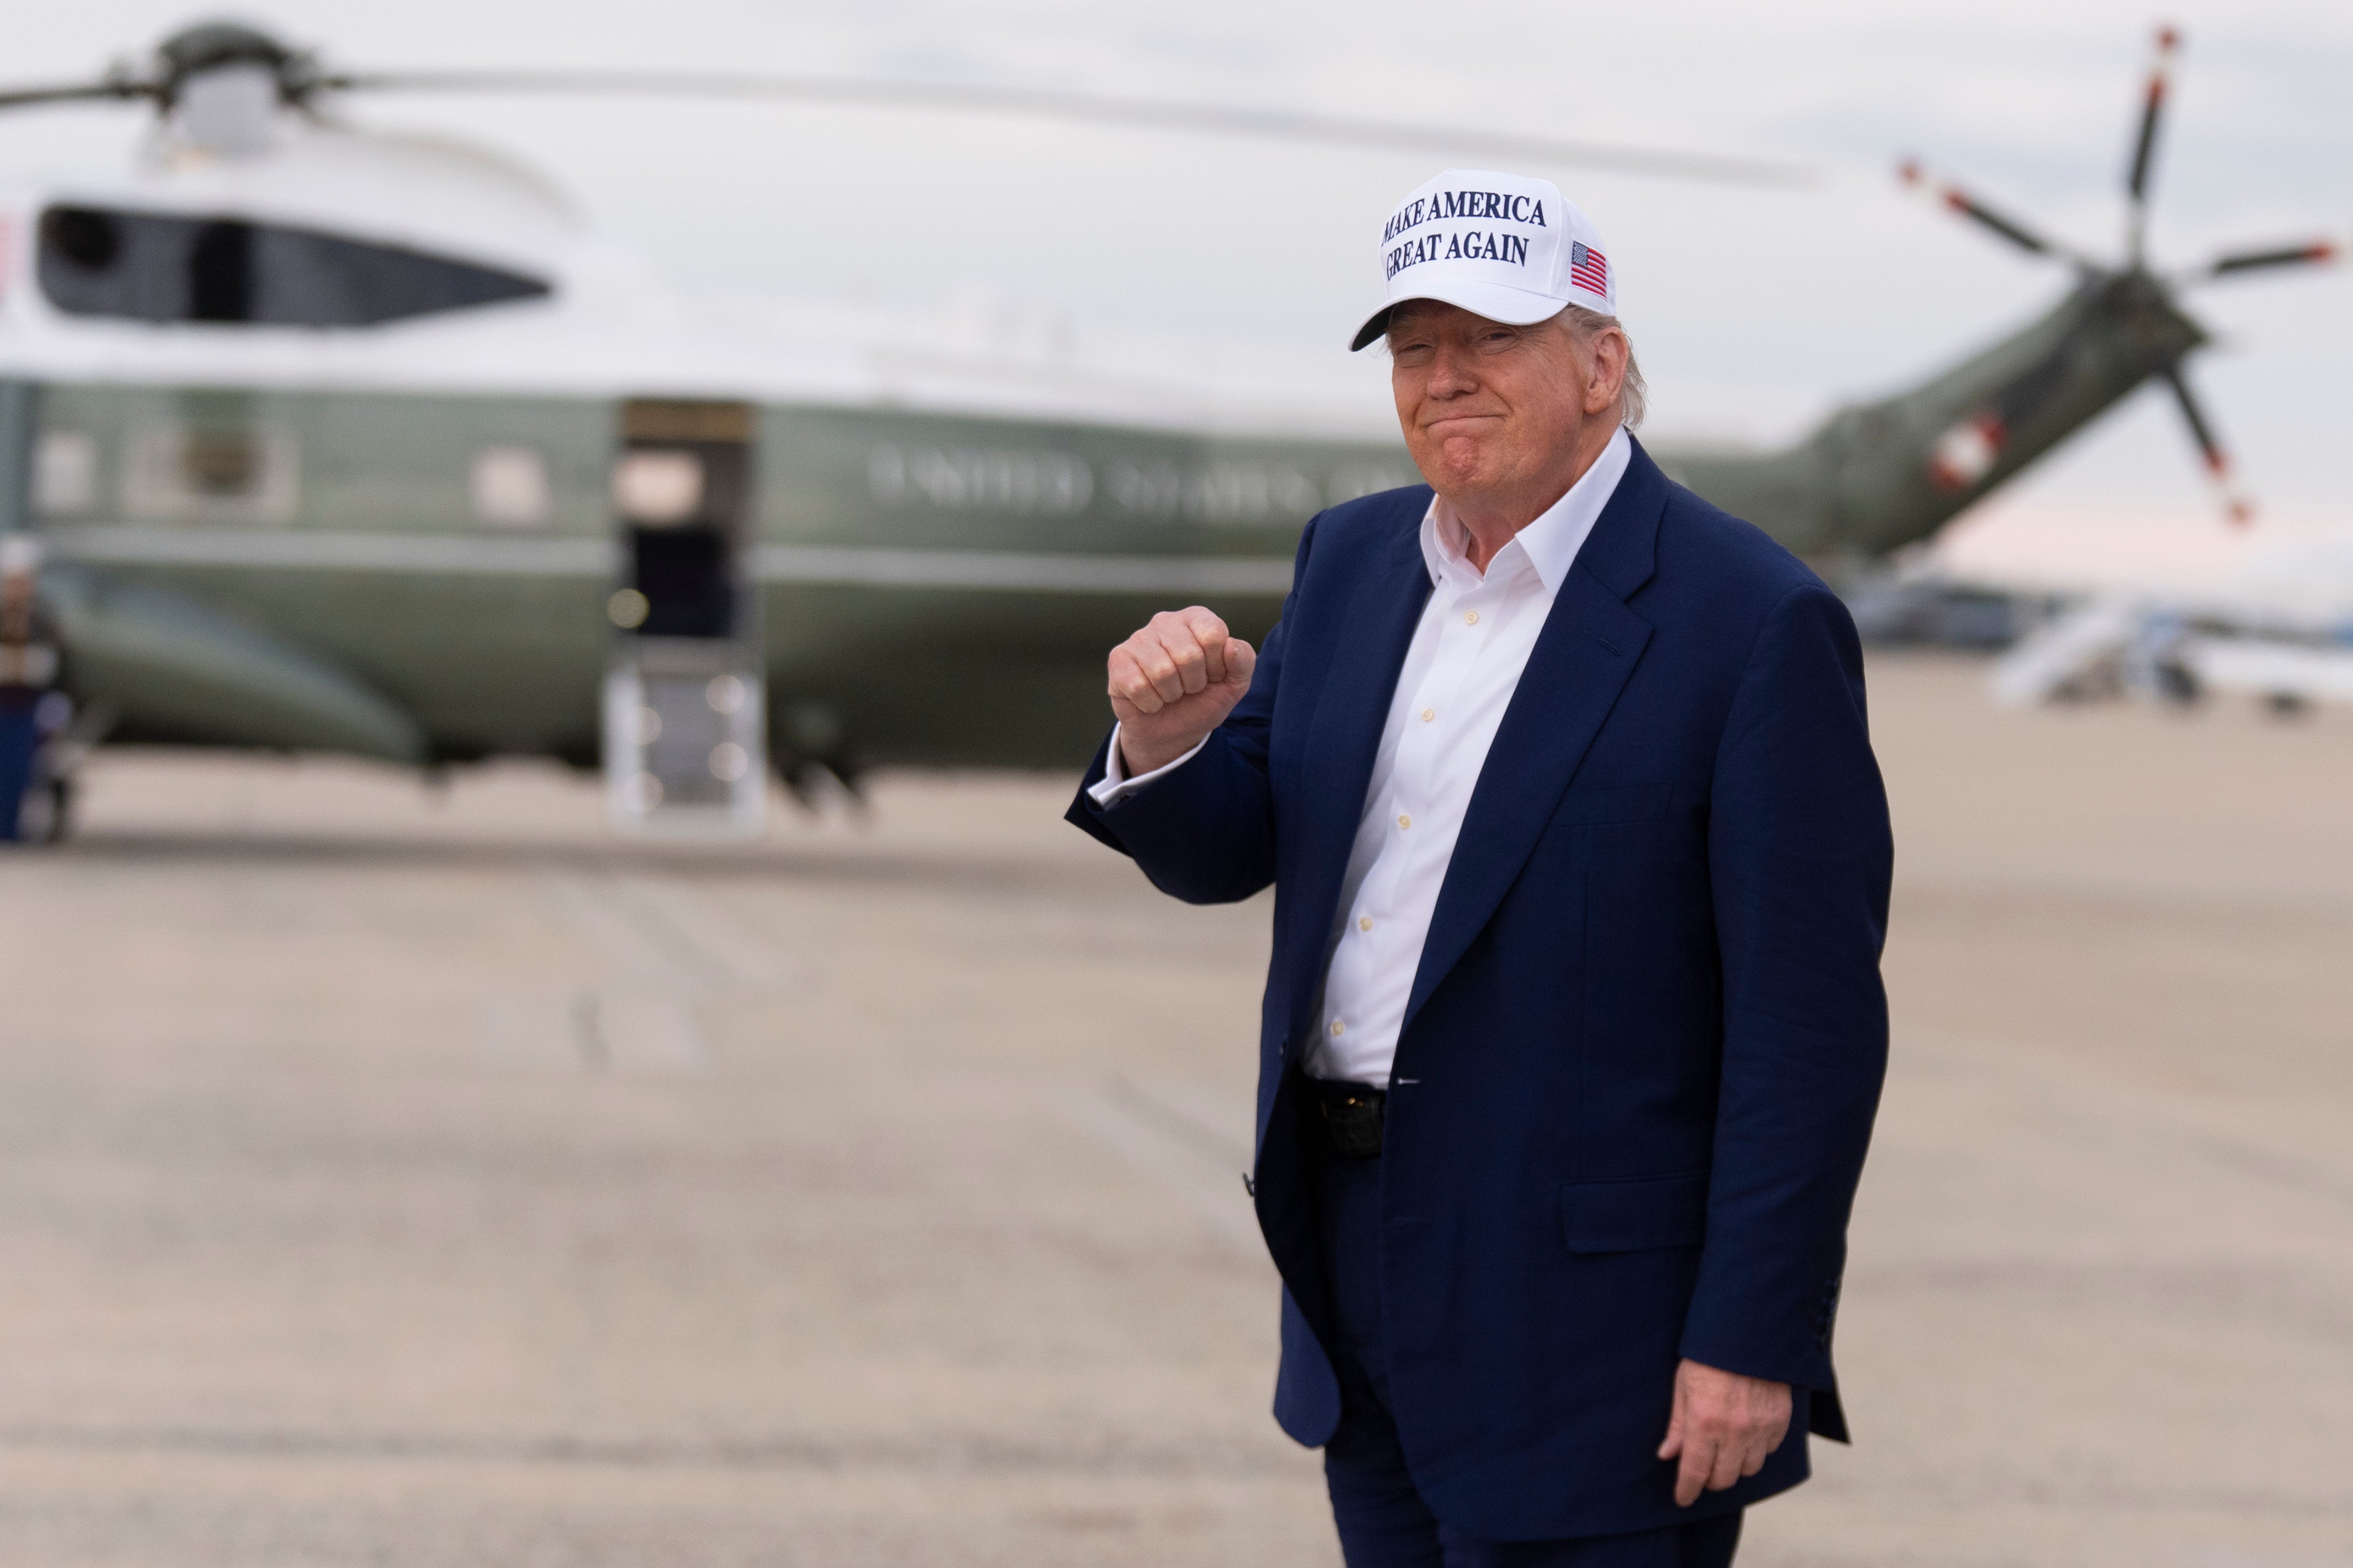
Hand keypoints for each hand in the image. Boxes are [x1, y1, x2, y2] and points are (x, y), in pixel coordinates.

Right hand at [1106, 607, 1256, 774]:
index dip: (1216, 666)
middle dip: (1193, 683)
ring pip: (1162, 671)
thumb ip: (1243, 662)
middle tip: (1188, 688)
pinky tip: (1151, 699)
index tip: (1212, 676)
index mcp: (1197, 618)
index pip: (1213, 634)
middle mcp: (1166, 621)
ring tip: (1170, 693)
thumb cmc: (1202, 700)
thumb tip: (1231, 646)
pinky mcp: (1118, 659)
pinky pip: (1138, 686)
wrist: (1172, 732)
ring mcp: (1139, 638)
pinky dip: (1151, 704)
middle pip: (1188, 655)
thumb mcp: (1233, 685)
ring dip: (1171, 695)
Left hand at [1657, 1359, 1791, 1506]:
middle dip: (1710, 1480)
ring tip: (1725, 1450)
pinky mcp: (1781, 1420)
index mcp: (1705, 1421)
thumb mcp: (1683, 1385)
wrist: (1748, 1331)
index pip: (1695, 1471)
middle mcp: (1735, 1430)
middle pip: (1724, 1478)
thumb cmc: (1708, 1355)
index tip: (1682, 1499)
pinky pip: (1770, 1450)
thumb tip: (1667, 1455)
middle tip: (1702, 1471)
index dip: (1687, 1490)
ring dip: (1735, 1465)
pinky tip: (1747, 1434)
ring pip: (1749, 1469)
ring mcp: (1761, 1427)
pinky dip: (1758, 1448)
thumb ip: (1678, 1424)